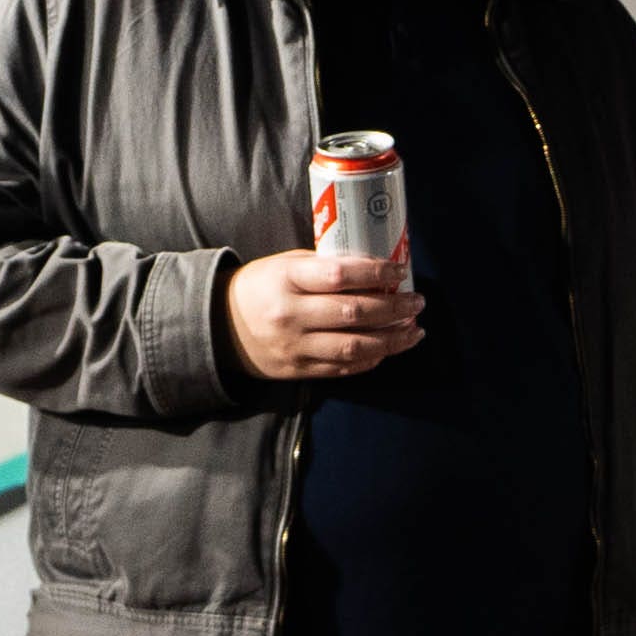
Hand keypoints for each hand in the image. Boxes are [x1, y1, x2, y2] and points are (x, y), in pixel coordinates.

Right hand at [224, 248, 421, 383]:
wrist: (218, 327)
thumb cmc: (260, 287)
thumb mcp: (285, 265)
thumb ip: (325, 267)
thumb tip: (376, 268)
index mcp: (287, 279)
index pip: (339, 275)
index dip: (376, 272)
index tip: (400, 269)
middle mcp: (291, 315)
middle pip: (354, 313)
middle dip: (394, 308)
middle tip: (417, 301)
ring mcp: (295, 346)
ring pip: (355, 346)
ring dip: (392, 339)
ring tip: (414, 329)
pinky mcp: (299, 370)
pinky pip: (344, 368)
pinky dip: (372, 358)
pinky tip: (389, 347)